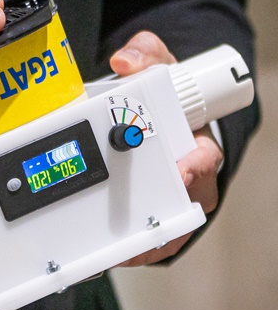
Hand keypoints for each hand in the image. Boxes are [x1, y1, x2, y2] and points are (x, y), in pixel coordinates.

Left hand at [109, 31, 223, 266]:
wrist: (160, 117)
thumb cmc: (164, 96)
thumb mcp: (159, 65)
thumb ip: (144, 55)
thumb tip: (125, 61)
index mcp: (198, 144)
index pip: (204, 158)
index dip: (194, 166)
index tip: (179, 170)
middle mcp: (189, 178)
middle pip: (182, 203)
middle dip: (159, 210)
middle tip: (131, 217)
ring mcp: (171, 201)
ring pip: (163, 229)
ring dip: (141, 241)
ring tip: (114, 249)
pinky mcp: (153, 218)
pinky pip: (145, 240)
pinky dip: (127, 249)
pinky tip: (104, 255)